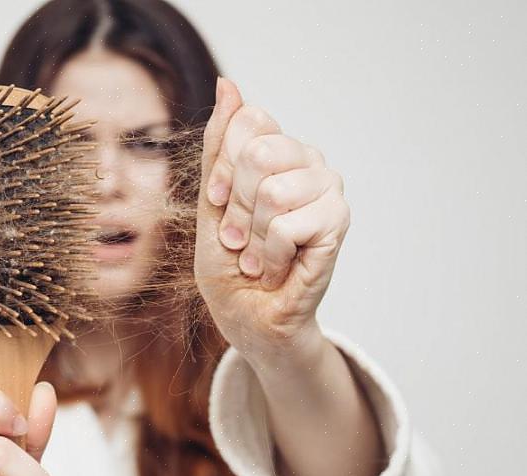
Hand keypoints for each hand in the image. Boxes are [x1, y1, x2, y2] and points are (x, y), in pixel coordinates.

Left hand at [194, 78, 349, 363]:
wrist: (248, 317)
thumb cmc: (230, 266)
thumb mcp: (211, 203)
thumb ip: (220, 149)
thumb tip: (229, 85)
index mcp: (278, 151)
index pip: (249, 122)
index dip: (223, 171)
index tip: (220, 205)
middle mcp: (308, 161)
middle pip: (259, 153)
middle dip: (236, 208)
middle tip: (240, 239)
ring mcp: (327, 189)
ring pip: (273, 191)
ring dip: (253, 238)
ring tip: (259, 256)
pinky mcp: (338, 222)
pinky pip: (287, 224)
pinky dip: (270, 255)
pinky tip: (277, 268)